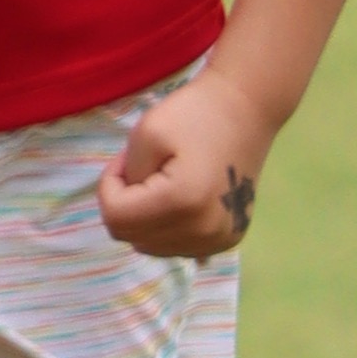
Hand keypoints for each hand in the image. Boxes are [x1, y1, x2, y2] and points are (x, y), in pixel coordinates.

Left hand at [101, 68, 263, 263]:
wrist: (247, 110)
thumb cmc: (196, 114)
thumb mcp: (146, 132)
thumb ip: (127, 177)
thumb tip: (128, 208)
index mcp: (181, 203)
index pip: (115, 217)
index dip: (109, 186)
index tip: (126, 160)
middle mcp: (203, 231)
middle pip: (131, 236)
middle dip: (126, 203)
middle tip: (145, 169)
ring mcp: (217, 241)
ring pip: (151, 247)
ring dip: (145, 218)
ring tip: (163, 183)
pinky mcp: (227, 240)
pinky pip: (176, 247)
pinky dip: (166, 228)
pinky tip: (179, 202)